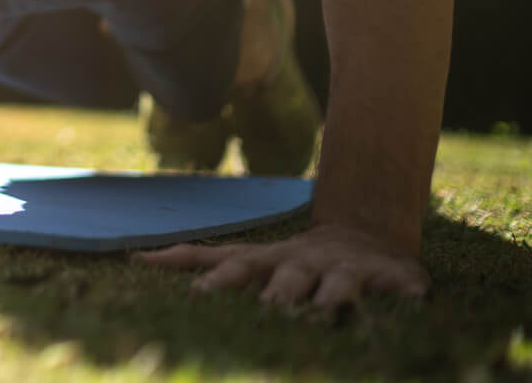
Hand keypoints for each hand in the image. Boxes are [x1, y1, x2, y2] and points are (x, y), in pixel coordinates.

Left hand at [136, 223, 427, 309]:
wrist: (363, 238)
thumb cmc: (292, 262)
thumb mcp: (247, 259)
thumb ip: (198, 262)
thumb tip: (135, 257)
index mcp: (268, 262)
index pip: (233, 267)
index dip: (212, 280)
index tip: (193, 295)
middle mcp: (303, 263)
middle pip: (284, 278)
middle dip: (273, 294)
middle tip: (265, 310)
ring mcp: (346, 270)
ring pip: (337, 285)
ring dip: (330, 297)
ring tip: (325, 310)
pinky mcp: (392, 278)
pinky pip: (401, 287)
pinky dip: (406, 293)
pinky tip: (414, 300)